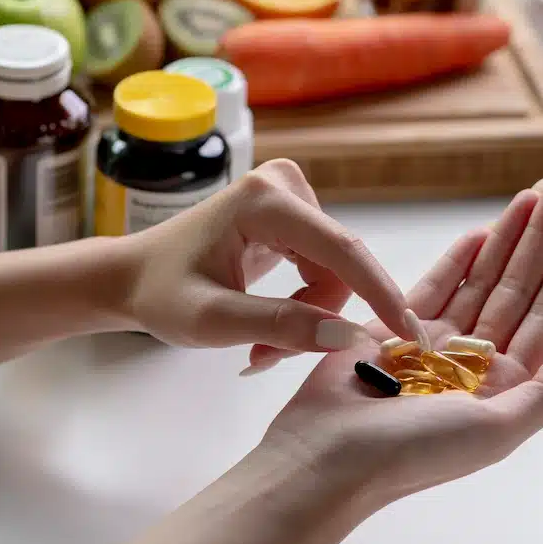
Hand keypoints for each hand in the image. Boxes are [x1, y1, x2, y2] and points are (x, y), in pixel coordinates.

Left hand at [124, 159, 407, 358]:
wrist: (131, 276)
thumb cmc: (162, 294)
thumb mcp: (214, 321)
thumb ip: (281, 327)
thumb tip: (349, 336)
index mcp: (264, 201)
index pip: (341, 249)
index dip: (379, 292)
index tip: (411, 333)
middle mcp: (283, 185)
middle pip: (337, 264)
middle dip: (318, 317)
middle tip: (269, 358)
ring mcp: (288, 195)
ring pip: (333, 270)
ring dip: (309, 315)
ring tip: (261, 346)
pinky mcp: (289, 212)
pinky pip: (322, 265)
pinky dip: (305, 302)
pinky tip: (269, 324)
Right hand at [265, 174, 542, 506]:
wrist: (328, 456)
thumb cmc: (411, 452)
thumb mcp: (494, 432)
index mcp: (504, 387)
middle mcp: (474, 362)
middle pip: (518, 287)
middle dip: (541, 236)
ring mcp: (435, 343)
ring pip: (481, 279)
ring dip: (506, 238)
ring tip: (529, 195)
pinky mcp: (394, 328)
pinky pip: (435, 285)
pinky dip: (458, 258)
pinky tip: (479, 232)